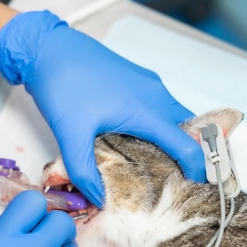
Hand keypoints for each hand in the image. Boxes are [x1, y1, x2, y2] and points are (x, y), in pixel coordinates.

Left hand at [0, 11, 205, 206]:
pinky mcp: (138, 80)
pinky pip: (162, 107)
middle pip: (189, 130)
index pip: (187, 145)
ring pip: (176, 117)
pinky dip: (163, 127)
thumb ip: (84, 172)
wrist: (48, 47)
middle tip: (180, 182)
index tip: (197, 188)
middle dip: (191, 156)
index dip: (198, 169)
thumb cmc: (62, 85)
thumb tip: (98, 199)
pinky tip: (142, 143)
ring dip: (177, 140)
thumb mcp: (70, 135)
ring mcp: (148, 85)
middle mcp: (155, 95)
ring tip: (162, 168)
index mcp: (146, 110)